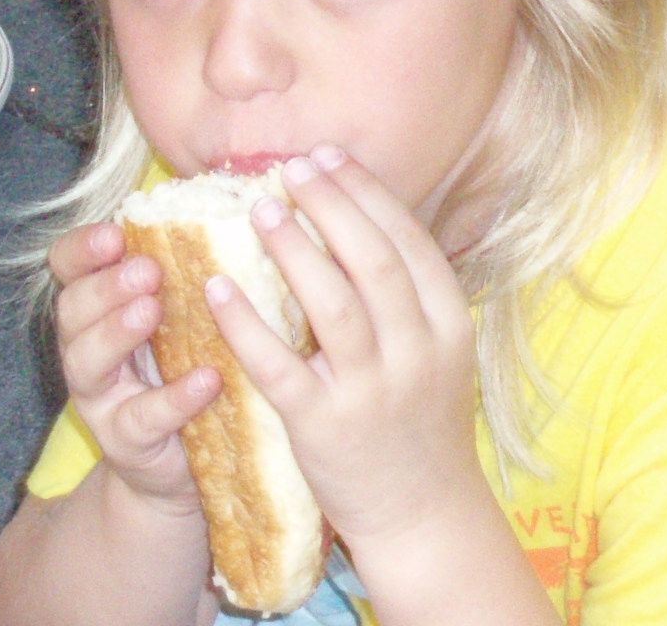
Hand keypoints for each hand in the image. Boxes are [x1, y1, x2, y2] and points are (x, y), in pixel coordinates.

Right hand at [47, 220, 218, 515]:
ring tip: (152, 311)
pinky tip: (206, 379)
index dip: (82, 248)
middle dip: (106, 286)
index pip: (69, 266)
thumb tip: (247, 192)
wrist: (191, 458)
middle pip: (73, 309)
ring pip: (88, 362)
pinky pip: (142, 418)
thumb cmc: (194, 358)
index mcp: (102, 304)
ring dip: (118, 332)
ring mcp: (102, 397)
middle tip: (146, 269)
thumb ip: (197, 260)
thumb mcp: (191, 307)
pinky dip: (173, 398)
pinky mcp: (127, 441)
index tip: (114, 233)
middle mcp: (90, 347)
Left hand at [206, 147, 485, 548]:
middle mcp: (417, 350)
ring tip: (260, 211)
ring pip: (332, 304)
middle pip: (373, 260)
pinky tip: (217, 287)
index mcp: (450, 324)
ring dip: (293, 249)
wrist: (423, 509)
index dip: (367, 194)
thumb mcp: (439, 350)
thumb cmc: (422, 420)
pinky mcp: (323, 425)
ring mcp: (372, 388)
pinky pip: (278, 365)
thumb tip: (362, 218)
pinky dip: (246, 323)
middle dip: (332, 205)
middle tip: (291, 168)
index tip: (331, 157)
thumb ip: (411, 294)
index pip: (409, 242)